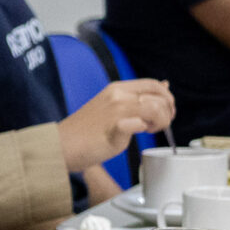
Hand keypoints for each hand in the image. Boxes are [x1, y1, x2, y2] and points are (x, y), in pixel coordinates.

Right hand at [58, 79, 174, 171]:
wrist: (62, 145)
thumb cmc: (86, 131)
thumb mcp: (113, 106)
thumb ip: (137, 97)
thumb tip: (164, 85)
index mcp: (117, 88)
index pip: (153, 85)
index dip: (166, 99)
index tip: (165, 113)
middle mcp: (118, 95)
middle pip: (159, 97)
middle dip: (167, 114)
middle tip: (157, 126)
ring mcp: (116, 110)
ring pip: (156, 109)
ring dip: (159, 123)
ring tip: (147, 130)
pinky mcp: (115, 126)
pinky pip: (140, 124)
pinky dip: (143, 130)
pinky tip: (135, 134)